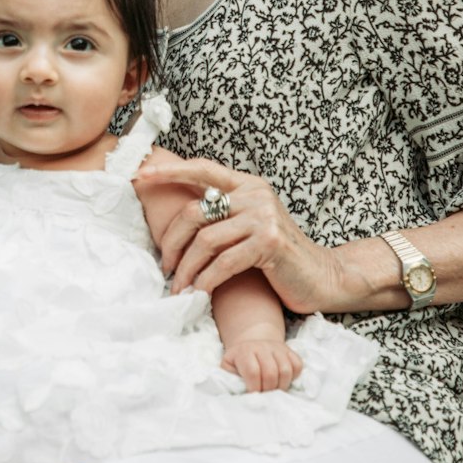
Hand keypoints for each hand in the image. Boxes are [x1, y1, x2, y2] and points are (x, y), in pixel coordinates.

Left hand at [134, 156, 343, 313]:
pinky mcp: (270, 243)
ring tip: (178, 286)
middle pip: (195, 211)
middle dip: (171, 241)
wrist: (323, 276)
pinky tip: (198, 292)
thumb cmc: (279, 256)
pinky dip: (206, 280)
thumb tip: (181, 216)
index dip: (170, 171)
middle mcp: (255, 194)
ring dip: (186, 268)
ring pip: (205, 240)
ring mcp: (264, 217)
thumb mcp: (252, 224)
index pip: (203, 169)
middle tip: (164, 265)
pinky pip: (224, 262)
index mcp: (248, 185)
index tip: (140, 175)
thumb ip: (225, 214)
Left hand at [221, 337, 302, 391]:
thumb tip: (238, 392)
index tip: (253, 395)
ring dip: (281, 386)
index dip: (254, 388)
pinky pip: (298, 365)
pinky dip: (293, 376)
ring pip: (286, 370)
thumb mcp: (228, 367)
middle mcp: (262, 347)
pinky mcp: (289, 351)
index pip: (253, 372)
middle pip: (271, 373)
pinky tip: (283, 380)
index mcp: (244, 351)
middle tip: (264, 395)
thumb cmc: (239, 362)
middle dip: (268, 390)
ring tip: (274, 389)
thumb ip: (229, 378)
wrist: (252, 344)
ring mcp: (277, 348)